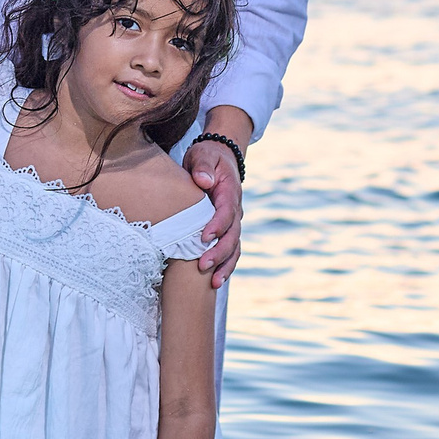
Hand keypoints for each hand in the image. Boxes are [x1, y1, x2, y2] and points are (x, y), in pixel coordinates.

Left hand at [184, 109, 248, 286]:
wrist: (219, 159)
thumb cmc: (206, 158)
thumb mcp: (202, 155)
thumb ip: (203, 167)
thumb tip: (203, 181)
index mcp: (229, 191)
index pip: (226, 211)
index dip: (217, 225)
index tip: (203, 238)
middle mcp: (235, 209)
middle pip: (232, 235)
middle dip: (219, 252)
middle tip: (202, 265)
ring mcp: (234, 221)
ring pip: (234, 247)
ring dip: (225, 265)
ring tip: (213, 283)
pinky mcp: (228, 229)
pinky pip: (231, 250)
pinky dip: (226, 266)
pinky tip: (215, 282)